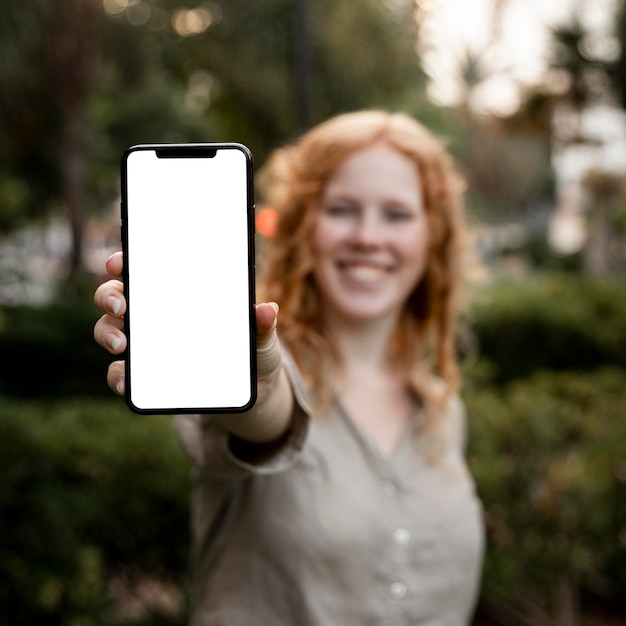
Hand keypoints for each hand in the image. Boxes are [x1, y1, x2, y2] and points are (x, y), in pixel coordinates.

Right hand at [93, 251, 282, 397]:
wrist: (250, 391)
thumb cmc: (252, 351)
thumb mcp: (260, 337)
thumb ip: (262, 324)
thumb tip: (268, 309)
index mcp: (180, 294)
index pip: (146, 269)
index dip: (127, 261)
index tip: (120, 263)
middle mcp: (155, 315)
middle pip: (116, 295)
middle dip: (109, 295)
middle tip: (121, 305)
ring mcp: (147, 345)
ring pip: (109, 329)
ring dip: (107, 333)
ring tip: (122, 344)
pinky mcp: (146, 376)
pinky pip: (121, 373)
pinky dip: (118, 376)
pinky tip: (127, 381)